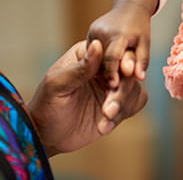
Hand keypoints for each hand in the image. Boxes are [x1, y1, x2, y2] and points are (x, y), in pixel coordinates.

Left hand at [29, 40, 147, 155]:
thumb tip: (97, 45)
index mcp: (89, 56)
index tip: (119, 78)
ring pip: (135, 87)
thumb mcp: (57, 85)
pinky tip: (105, 125)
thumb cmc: (46, 106)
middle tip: (108, 109)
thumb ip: (80, 68)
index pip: (114, 51)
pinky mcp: (119, 103)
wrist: (47, 136)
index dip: (121, 62)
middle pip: (129, 70)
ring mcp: (113, 86)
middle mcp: (105, 68)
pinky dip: (124, 114)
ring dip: (122, 105)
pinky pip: (136, 102)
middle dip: (122, 91)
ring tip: (105, 118)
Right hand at [86, 0, 156, 86]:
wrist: (130, 5)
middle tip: (111, 87)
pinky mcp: (90, 32)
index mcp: (118, 34)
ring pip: (96, 57)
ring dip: (101, 69)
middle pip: (102, 60)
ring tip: (108, 79)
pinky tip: (103, 68)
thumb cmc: (140, 26)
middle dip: (106, 74)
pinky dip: (98, 61)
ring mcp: (94, 30)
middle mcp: (103, 31)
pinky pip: (93, 51)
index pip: (112, 57)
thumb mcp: (145, 42)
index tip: (113, 86)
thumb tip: (140, 78)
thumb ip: (142, 60)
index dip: (112, 73)